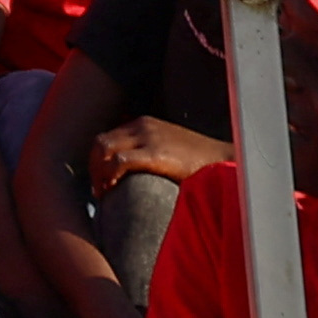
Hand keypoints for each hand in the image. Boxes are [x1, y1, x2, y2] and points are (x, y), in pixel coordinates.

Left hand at [83, 116, 222, 193]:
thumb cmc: (199, 162)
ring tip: (103, 193)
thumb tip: (131, 175)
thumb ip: (150, 152)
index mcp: (144, 123)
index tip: (100, 181)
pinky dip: (109, 175)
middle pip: (101, 142)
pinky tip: (113, 189)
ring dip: (98, 173)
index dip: (98, 160)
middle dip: (94, 167)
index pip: (107, 137)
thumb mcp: (169, 149)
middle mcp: (142, 126)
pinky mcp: (155, 153)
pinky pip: (119, 160)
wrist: (223, 160)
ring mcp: (148, 137)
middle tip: (98, 191)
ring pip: (105, 149)